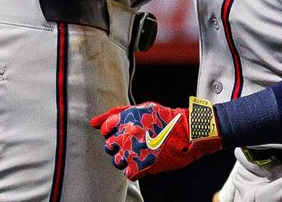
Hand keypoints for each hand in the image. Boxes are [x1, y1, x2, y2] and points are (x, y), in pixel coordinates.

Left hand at [91, 97, 221, 179]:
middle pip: (109, 146)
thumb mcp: (142, 108)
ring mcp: (133, 151)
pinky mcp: (141, 166)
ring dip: (126, 159)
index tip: (124, 133)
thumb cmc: (165, 119)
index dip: (114, 132)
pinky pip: (128, 173)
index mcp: (126, 118)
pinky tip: (145, 161)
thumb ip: (116, 113)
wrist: (188, 133)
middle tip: (134, 144)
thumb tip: (93, 123)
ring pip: (117, 161)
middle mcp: (127, 134)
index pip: (106, 129)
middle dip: (119, 146)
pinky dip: (135, 170)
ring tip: (140, 153)